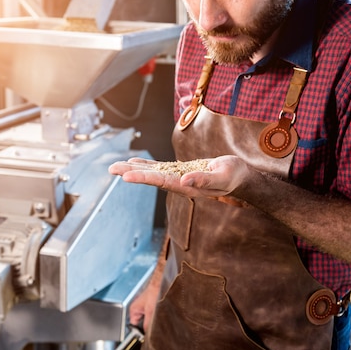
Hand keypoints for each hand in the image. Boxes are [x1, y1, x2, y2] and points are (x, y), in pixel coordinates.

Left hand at [108, 156, 248, 198]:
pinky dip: (146, 164)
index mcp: (187, 187)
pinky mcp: (181, 171)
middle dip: (131, 173)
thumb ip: (205, 179)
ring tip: (115, 167)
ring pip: (152, 173)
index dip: (143, 178)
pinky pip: (159, 168)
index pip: (160, 182)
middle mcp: (179, 184)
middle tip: (111, 169)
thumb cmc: (233, 176)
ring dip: (134, 169)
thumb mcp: (222, 176)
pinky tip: (135, 162)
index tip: (125, 177)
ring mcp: (179, 178)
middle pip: (151, 178)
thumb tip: (185, 180)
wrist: (239, 177)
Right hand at [129, 280, 159, 333]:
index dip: (139, 333)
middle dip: (147, 327)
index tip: (145, 338)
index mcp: (134, 310)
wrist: (163, 282)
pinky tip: (160, 316)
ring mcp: (145, 308)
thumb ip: (147, 323)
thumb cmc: (155, 291)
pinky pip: (152, 316)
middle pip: (141, 324)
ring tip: (158, 320)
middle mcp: (138, 309)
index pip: (133, 327)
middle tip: (154, 330)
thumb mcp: (150, 310)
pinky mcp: (152, 307)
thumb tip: (147, 334)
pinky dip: (156, 318)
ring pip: (148, 320)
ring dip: (153, 322)